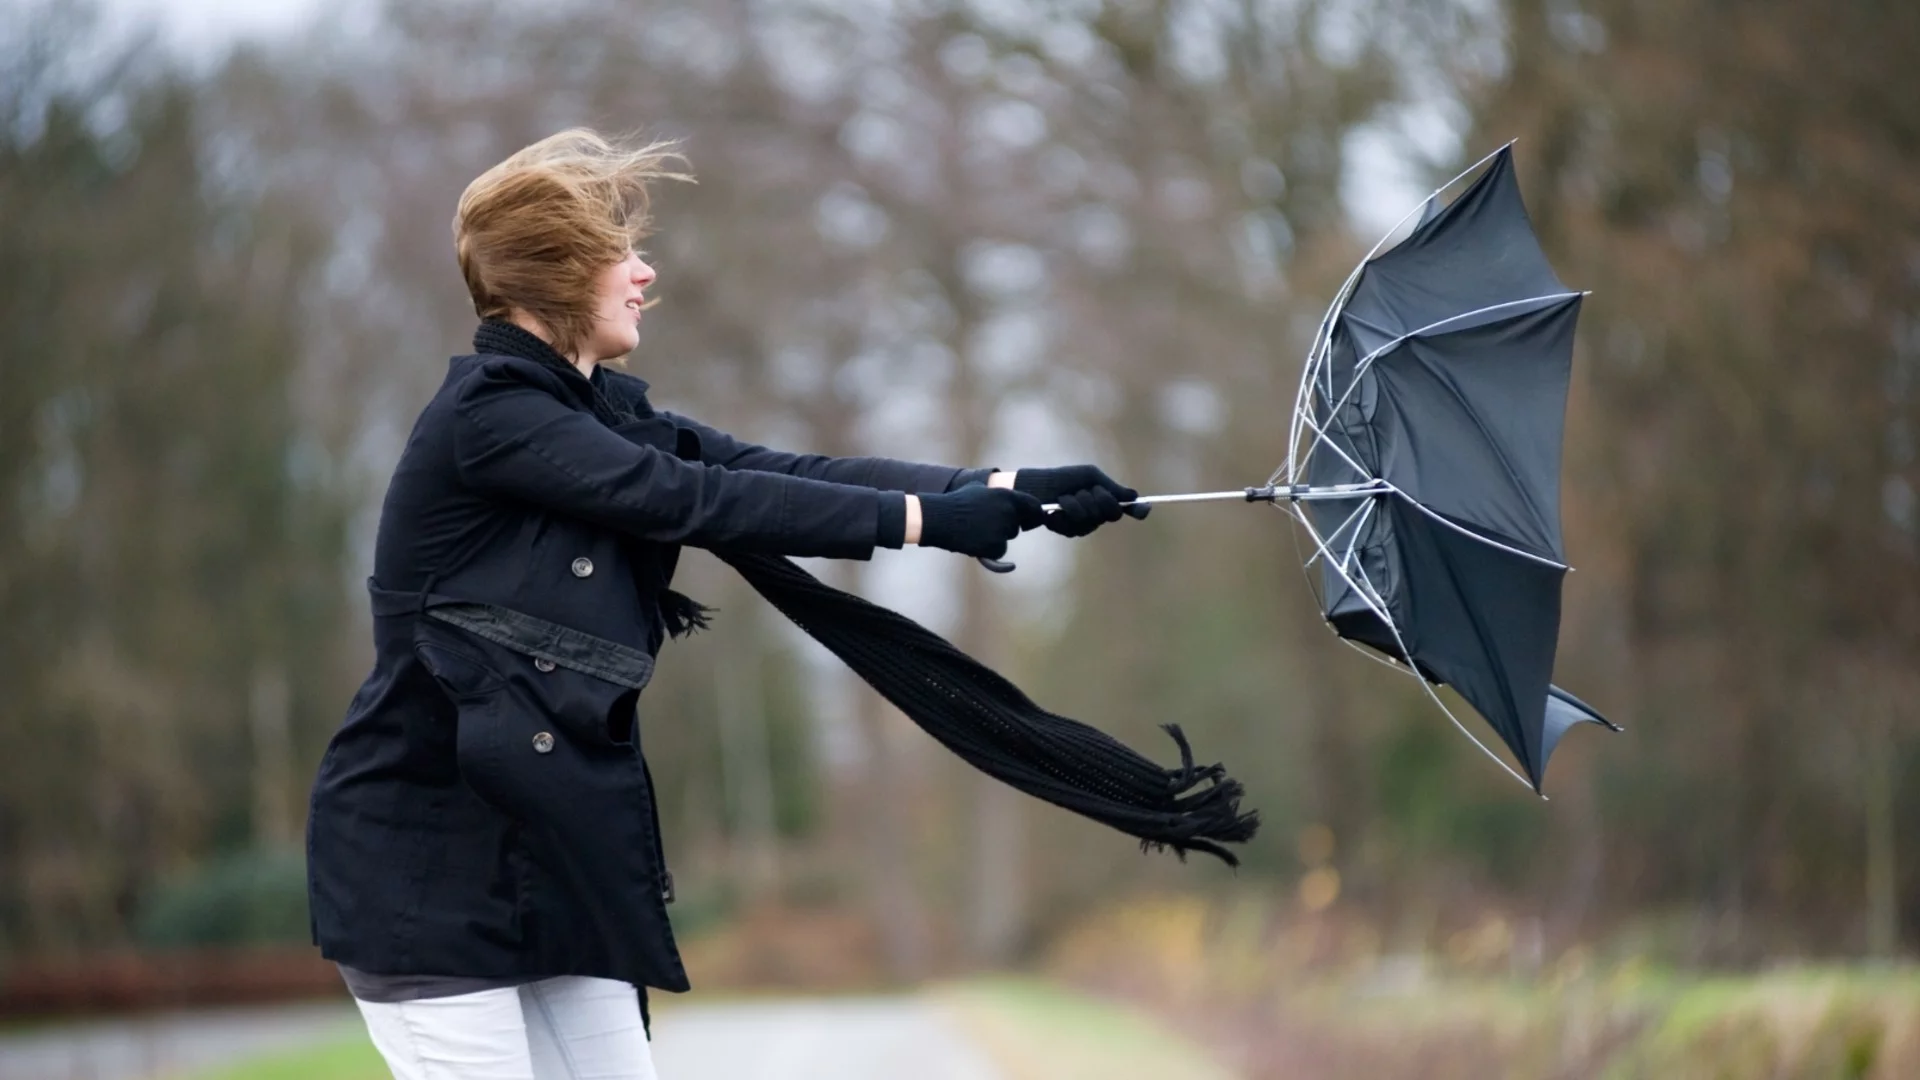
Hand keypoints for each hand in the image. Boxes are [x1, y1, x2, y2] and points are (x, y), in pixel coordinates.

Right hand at [911, 484, 1045, 558]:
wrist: (941, 518)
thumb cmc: (957, 501)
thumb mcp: (979, 488)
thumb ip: (997, 494)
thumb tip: (1008, 495)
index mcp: (1007, 495)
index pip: (1033, 505)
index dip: (1033, 513)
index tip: (1031, 519)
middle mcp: (1009, 512)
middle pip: (1017, 525)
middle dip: (1006, 526)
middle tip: (987, 524)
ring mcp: (1003, 529)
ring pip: (1007, 537)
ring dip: (996, 537)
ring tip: (975, 530)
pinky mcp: (995, 546)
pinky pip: (1000, 552)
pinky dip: (990, 551)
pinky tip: (975, 542)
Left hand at [1011, 464, 1150, 537]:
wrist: (1036, 486)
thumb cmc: (1063, 478)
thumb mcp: (1089, 476)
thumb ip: (1110, 487)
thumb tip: (1135, 495)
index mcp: (1105, 500)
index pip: (1126, 508)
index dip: (1137, 509)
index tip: (1144, 509)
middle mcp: (1098, 515)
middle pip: (1111, 514)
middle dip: (1097, 499)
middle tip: (1084, 490)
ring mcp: (1083, 525)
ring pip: (1090, 519)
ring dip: (1075, 504)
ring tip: (1063, 497)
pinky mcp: (1067, 531)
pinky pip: (1072, 526)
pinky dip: (1062, 512)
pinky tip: (1054, 508)